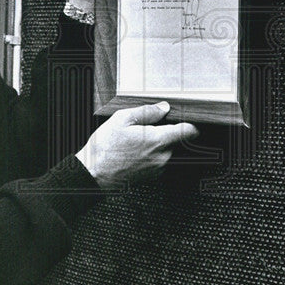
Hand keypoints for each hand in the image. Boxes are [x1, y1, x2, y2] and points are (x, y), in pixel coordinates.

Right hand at [77, 101, 198, 188]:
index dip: (190, 123)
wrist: (94, 173)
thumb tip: (164, 108)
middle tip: (149, 128)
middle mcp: (162, 157)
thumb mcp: (122, 119)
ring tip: (139, 141)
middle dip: (168, 132)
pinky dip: (153, 154)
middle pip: (178, 140)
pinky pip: (161, 161)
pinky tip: (137, 152)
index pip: (189, 131)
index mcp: (158, 141)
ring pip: (169, 150)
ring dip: (160, 144)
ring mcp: (159, 169)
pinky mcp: (153, 177)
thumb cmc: (105, 148)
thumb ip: (147, 112)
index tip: (187, 119)